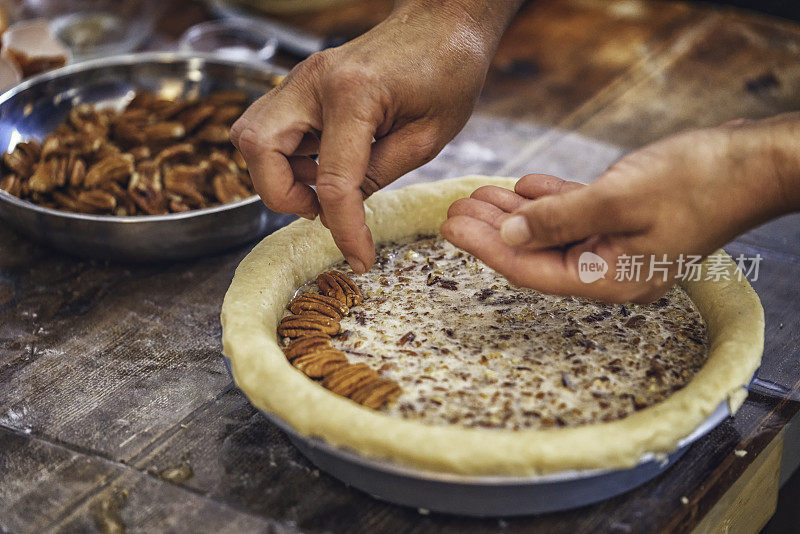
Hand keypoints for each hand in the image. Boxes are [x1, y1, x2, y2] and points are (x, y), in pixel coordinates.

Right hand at [231, 1, 521, 272]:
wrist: (443, 22)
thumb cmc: (448, 71)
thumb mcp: (427, 136)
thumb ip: (377, 174)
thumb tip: (341, 208)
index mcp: (354, 94)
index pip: (333, 180)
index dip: (344, 230)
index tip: (359, 259)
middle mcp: (314, 81)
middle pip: (257, 147)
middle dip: (280, 193)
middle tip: (320, 208)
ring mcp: (302, 78)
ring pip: (253, 135)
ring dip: (279, 173)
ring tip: (325, 184)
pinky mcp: (302, 83)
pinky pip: (271, 127)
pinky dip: (287, 156)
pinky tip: (323, 162)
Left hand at [442, 117, 799, 302]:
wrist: (754, 162)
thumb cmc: (698, 181)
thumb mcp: (619, 198)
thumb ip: (558, 219)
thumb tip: (509, 234)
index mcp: (607, 278)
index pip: (529, 269)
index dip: (484, 248)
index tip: (449, 228)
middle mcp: (608, 269)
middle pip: (535, 253)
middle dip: (492, 230)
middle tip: (454, 209)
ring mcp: (618, 246)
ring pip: (552, 232)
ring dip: (514, 213)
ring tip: (476, 195)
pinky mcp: (626, 221)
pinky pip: (576, 216)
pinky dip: (549, 201)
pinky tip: (523, 188)